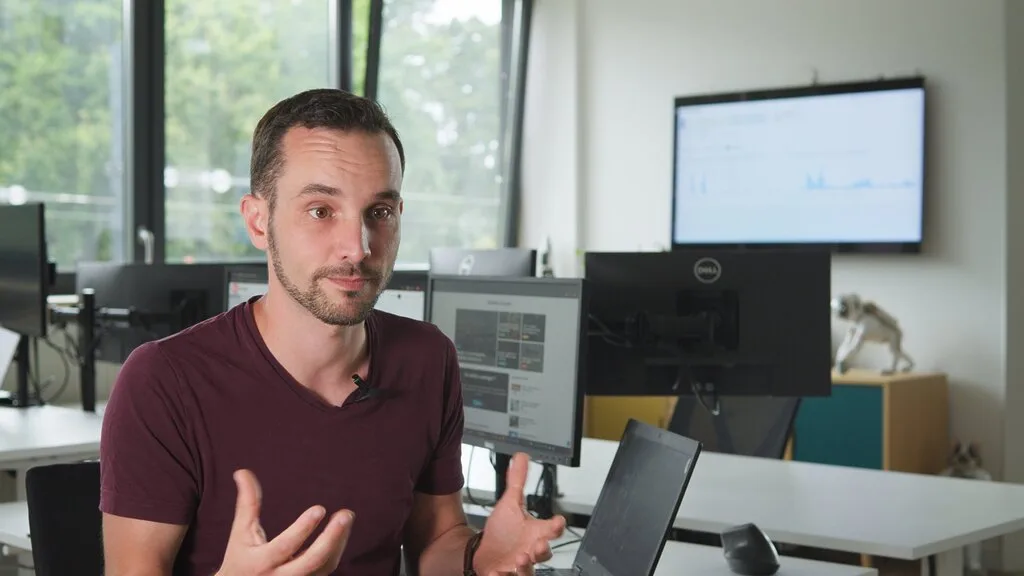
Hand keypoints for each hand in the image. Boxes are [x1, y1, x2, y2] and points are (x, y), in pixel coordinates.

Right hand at [217, 469, 354, 575]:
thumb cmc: (241, 559)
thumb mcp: (240, 534)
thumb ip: (247, 504)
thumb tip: (242, 471)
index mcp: (260, 563)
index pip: (285, 547)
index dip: (302, 529)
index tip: (320, 508)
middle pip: (311, 562)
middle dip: (331, 538)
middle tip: (345, 514)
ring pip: (325, 566)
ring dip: (339, 540)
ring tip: (346, 515)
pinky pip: (327, 568)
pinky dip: (336, 548)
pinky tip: (341, 530)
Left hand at [475, 453, 565, 574]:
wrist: (485, 553)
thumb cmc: (503, 532)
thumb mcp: (509, 504)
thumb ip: (517, 482)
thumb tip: (521, 457)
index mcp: (535, 533)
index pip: (552, 530)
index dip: (556, 525)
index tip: (558, 521)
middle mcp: (531, 551)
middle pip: (544, 554)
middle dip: (543, 550)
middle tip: (538, 546)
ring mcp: (520, 566)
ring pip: (529, 571)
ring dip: (526, 567)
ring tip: (519, 559)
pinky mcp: (505, 575)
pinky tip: (497, 572)